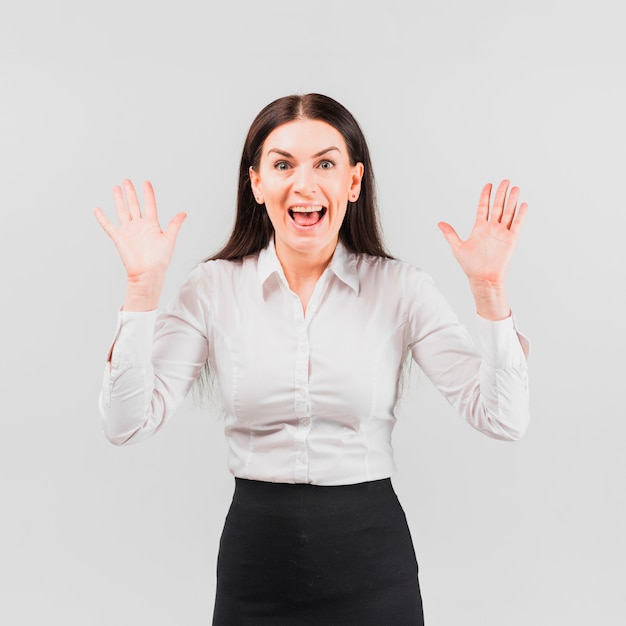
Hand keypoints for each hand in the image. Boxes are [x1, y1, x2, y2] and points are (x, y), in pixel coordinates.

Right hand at [94, 179, 185, 308]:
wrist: (148, 273)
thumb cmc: (160, 260)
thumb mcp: (169, 240)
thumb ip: (175, 225)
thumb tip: (184, 213)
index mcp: (152, 225)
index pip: (150, 205)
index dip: (148, 194)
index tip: (146, 182)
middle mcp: (139, 226)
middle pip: (134, 205)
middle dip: (131, 193)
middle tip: (127, 180)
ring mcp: (129, 231)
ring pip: (122, 211)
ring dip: (119, 200)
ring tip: (116, 188)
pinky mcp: (119, 238)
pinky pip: (108, 226)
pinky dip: (102, 218)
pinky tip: (97, 209)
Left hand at [438, 180, 527, 318]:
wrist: (483, 278)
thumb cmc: (470, 266)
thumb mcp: (457, 247)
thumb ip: (450, 234)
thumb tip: (439, 223)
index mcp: (479, 228)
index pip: (483, 207)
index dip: (485, 196)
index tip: (488, 185)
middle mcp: (491, 228)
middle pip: (497, 206)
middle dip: (501, 193)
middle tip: (505, 181)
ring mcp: (501, 233)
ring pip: (507, 212)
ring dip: (511, 200)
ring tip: (515, 188)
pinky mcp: (510, 240)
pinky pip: (516, 225)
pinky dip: (520, 215)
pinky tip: (522, 204)